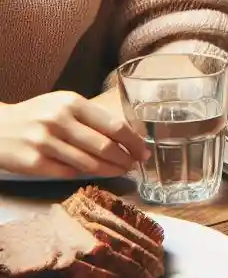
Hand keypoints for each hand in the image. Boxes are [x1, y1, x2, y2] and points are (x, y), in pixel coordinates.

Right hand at [0, 91, 148, 177]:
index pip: (113, 124)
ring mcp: (44, 142)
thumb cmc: (37, 116)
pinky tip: (92, 174)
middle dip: (124, 158)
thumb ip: (90, 119)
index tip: (144, 151)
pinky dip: (82, 174)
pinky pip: (67, 173)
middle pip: (103, 146)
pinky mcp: (32, 162)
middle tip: (134, 166)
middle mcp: (59, 120)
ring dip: (109, 170)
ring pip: (88, 162)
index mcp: (72, 103)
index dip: (132, 141)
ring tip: (119, 171)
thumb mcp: (63, 106)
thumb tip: (125, 138)